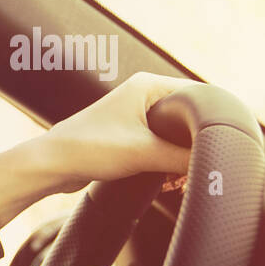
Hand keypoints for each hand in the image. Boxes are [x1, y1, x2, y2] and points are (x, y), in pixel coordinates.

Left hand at [38, 71, 198, 193]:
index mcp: (148, 86)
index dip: (209, 123)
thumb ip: (182, 157)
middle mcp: (141, 95)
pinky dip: (165, 162)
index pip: (199, 97)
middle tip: (190, 169)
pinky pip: (157, 146)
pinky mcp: (126, 135)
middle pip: (187, 119)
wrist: (50, 166)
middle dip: (192, 146)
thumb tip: (212, 163)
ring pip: (173, 136)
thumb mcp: (144, 153)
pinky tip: (166, 179)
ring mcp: (133, 115)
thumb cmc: (87, 149)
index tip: (215, 146)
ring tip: (176, 179)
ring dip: (178, 158)